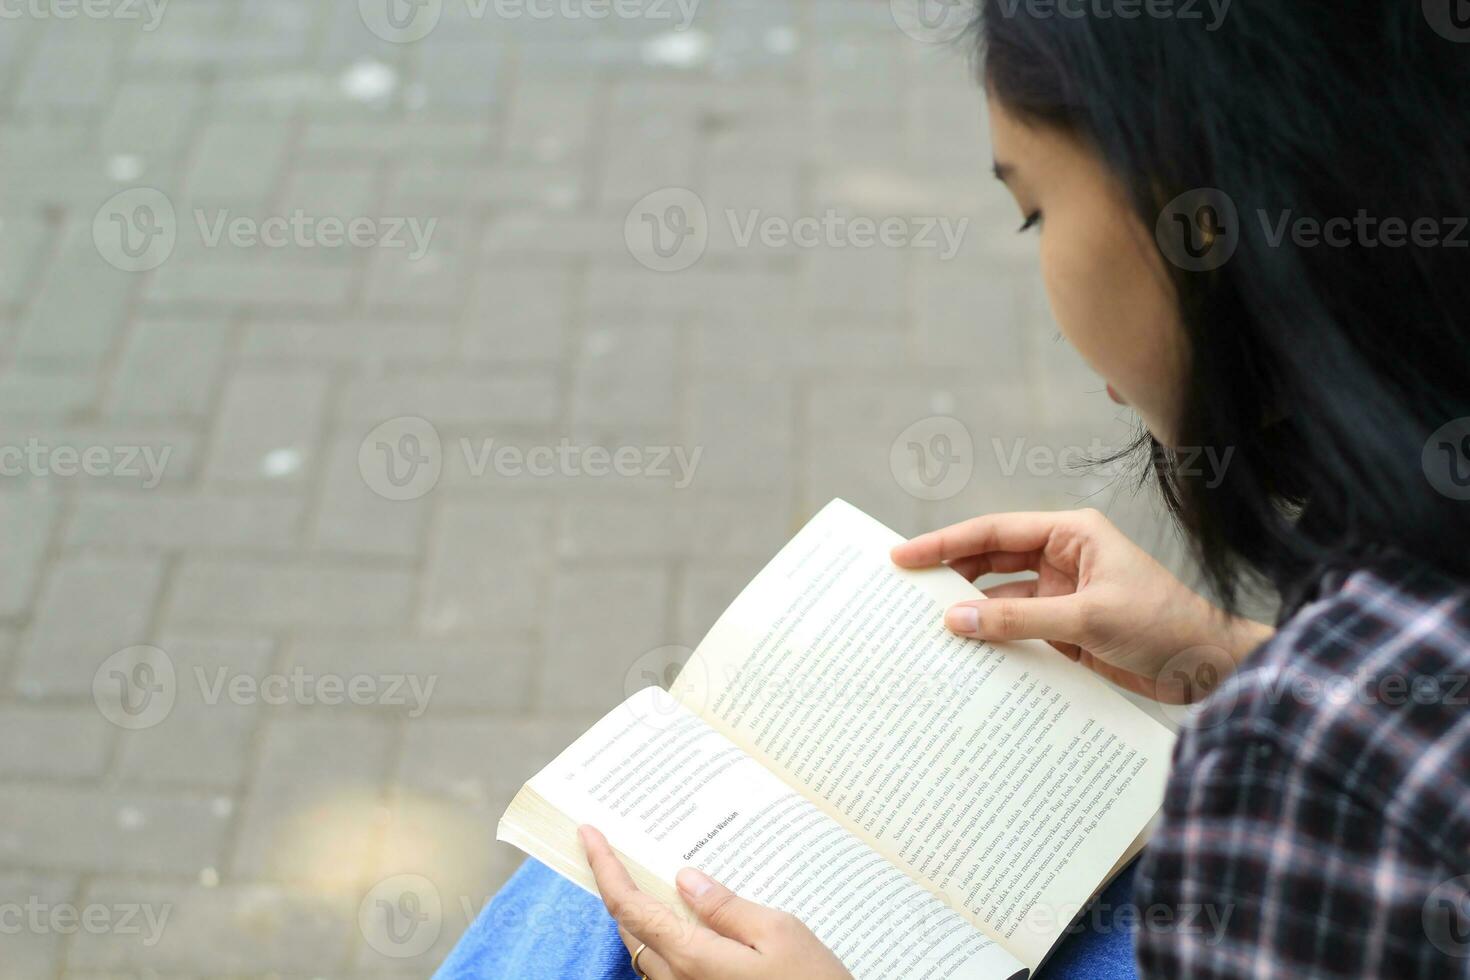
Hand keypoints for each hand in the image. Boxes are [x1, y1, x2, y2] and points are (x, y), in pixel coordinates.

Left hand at [579, 825, 852, 979]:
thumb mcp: (779, 934)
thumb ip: (726, 906)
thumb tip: (685, 878)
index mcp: (691, 958)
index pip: (629, 906)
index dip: (603, 867)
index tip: (587, 834)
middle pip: (630, 927)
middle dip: (616, 884)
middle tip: (612, 847)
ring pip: (646, 950)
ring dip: (640, 912)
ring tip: (650, 874)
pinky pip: (667, 969)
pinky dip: (664, 937)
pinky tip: (687, 919)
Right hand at [891, 508, 1272, 702]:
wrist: (1211, 668)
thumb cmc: (1164, 626)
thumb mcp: (1088, 618)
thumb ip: (1020, 618)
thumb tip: (958, 619)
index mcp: (1072, 534)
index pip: (994, 532)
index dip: (945, 543)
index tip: (904, 556)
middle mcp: (1063, 558)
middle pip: (991, 560)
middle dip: (950, 574)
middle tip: (903, 590)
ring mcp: (1064, 595)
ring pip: (1002, 599)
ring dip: (971, 613)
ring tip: (925, 628)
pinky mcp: (1068, 630)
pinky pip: (1019, 630)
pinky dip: (994, 642)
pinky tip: (967, 656)